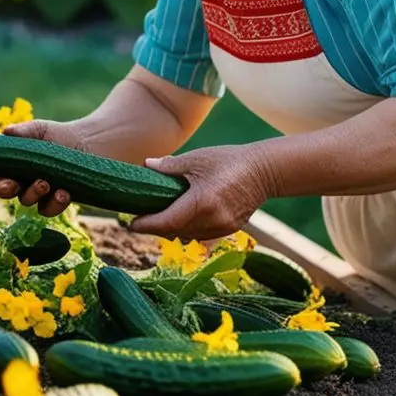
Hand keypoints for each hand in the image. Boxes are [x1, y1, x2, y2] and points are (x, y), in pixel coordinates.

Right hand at [0, 120, 85, 217]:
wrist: (87, 142)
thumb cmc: (58, 134)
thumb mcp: (40, 129)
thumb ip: (23, 131)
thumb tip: (6, 131)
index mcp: (14, 167)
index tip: (6, 184)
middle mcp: (24, 183)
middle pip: (12, 194)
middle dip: (15, 190)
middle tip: (22, 184)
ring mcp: (41, 194)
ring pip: (29, 202)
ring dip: (35, 195)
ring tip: (47, 184)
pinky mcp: (57, 201)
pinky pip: (50, 209)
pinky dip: (55, 204)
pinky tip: (64, 193)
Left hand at [127, 144, 273, 240]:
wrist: (264, 171)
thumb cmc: (229, 160)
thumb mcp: (198, 158)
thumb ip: (170, 166)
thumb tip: (146, 165)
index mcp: (202, 202)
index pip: (167, 222)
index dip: (146, 225)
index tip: (131, 223)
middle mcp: (212, 220)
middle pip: (175, 232)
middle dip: (155, 228)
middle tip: (139, 219)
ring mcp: (222, 228)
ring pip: (188, 236)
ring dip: (171, 230)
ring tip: (157, 219)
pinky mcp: (229, 229)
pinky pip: (201, 235)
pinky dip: (188, 229)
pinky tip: (181, 219)